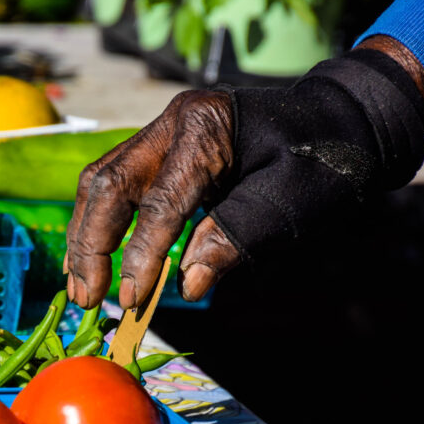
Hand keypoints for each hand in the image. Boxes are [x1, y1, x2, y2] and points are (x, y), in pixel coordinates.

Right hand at [65, 37, 423, 310]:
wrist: (344, 121)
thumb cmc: (325, 161)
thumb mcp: (290, 202)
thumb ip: (235, 237)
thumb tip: (186, 286)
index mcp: (204, 129)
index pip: (159, 201)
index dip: (141, 256)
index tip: (133, 302)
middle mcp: (171, 124)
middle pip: (107, 184)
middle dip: (91, 245)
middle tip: (87, 298)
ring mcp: (162, 132)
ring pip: (100, 183)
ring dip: (85, 237)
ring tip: (80, 286)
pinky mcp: (161, 149)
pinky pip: (115, 184)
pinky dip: (99, 224)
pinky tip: (93, 257)